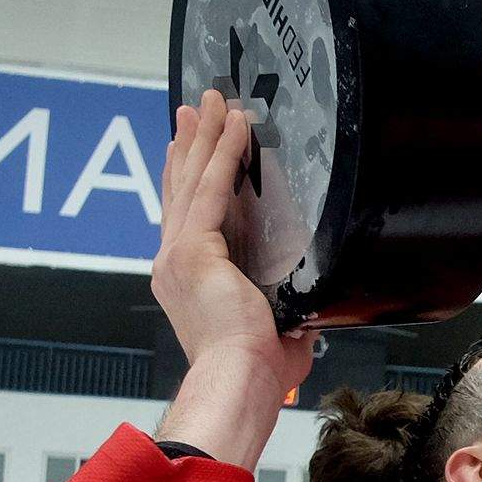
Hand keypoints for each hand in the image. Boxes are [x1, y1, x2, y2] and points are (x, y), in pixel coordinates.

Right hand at [153, 90, 317, 463]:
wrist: (239, 382)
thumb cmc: (256, 371)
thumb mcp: (276, 328)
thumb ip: (287, 309)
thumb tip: (309, 308)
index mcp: (187, 281)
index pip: (186, 217)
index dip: (189, 178)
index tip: (192, 147)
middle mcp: (172, 264)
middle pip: (180, 188)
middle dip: (189, 144)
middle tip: (194, 108)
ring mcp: (178, 254)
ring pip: (193, 179)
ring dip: (206, 136)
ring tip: (212, 100)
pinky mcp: (193, 249)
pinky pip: (211, 187)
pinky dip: (225, 152)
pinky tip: (236, 126)